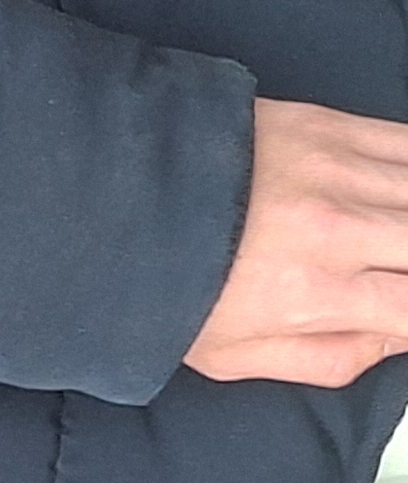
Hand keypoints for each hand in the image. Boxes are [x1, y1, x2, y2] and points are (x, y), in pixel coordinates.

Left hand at [186, 99, 407, 386]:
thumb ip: (330, 356)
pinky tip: (396, 198)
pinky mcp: (331, 126)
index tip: (404, 315)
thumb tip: (396, 341)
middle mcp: (339, 229)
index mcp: (314, 293)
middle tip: (390, 275)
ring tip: (388, 242)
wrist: (106, 200)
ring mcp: (340, 171)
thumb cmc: (161, 283)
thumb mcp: (233, 355)